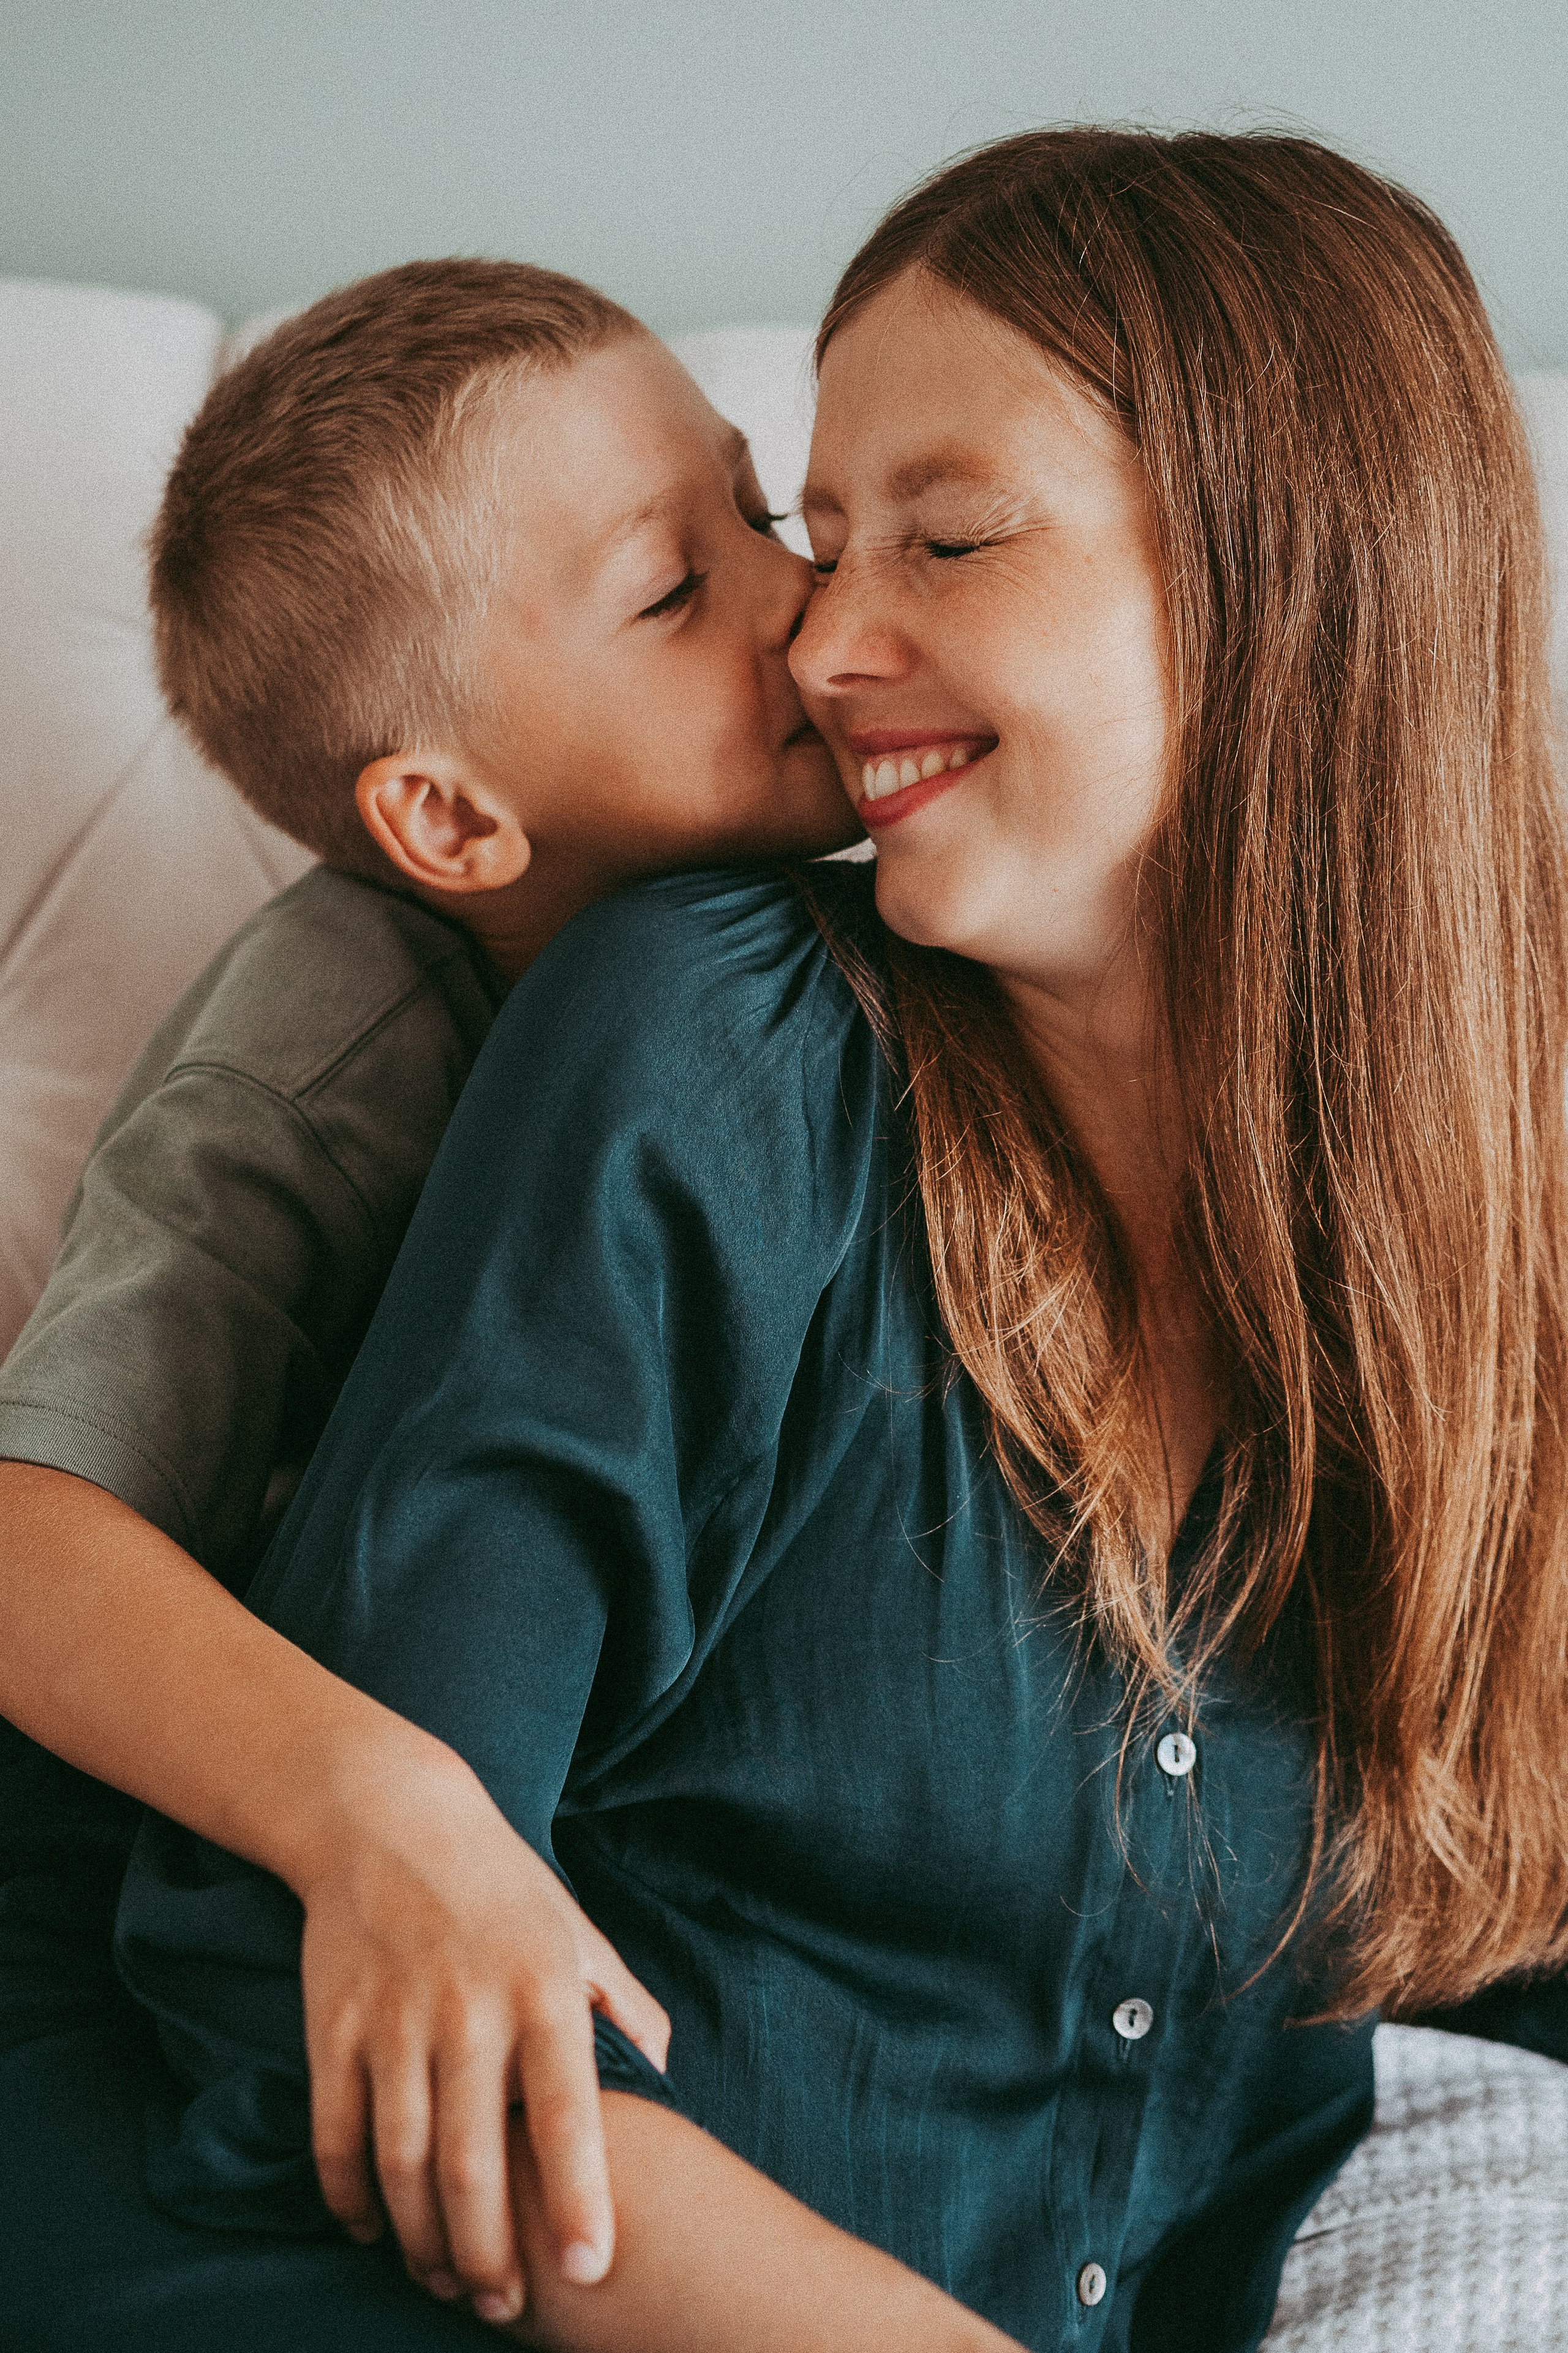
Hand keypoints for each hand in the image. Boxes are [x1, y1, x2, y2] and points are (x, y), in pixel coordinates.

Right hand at [295, 1741, 668, 2328]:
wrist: (387, 1819)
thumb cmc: (501, 1886)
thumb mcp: (578, 1930)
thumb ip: (626, 2008)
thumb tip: (665, 2085)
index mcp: (542, 1989)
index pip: (567, 2112)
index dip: (579, 2197)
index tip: (590, 2269)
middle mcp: (468, 2009)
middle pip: (476, 2163)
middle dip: (491, 2253)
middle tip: (505, 2307)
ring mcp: (394, 2021)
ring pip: (403, 2164)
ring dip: (423, 2241)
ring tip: (445, 2283)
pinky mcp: (333, 2028)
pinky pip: (336, 2136)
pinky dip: (349, 2198)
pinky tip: (373, 2232)